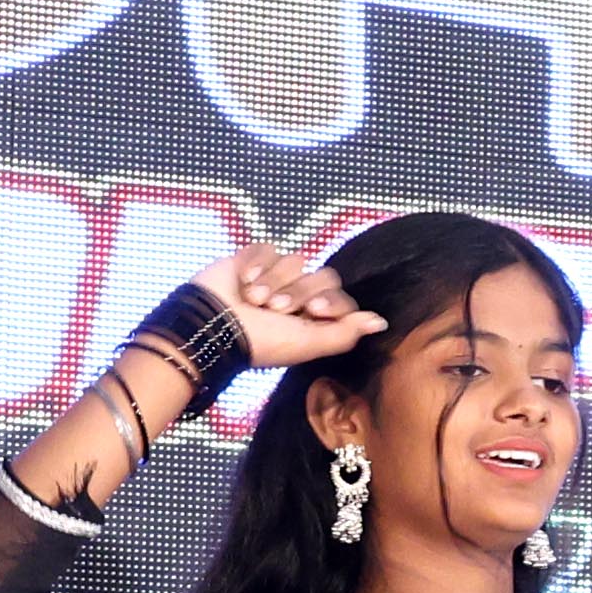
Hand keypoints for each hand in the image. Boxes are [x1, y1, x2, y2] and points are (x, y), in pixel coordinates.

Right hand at [188, 233, 381, 370]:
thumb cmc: (259, 342)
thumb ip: (344, 333)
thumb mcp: (306, 344)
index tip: (312, 311)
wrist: (210, 326)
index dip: (330, 301)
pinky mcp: (253, 259)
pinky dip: (257, 265)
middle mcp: (297, 296)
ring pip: (296, 261)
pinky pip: (269, 248)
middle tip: (274, 308)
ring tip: (254, 299)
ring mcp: (275, 276)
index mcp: (312, 319)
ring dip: (275, 281)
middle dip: (297, 292)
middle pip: (322, 276)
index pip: (339, 296)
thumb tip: (381, 322)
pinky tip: (244, 281)